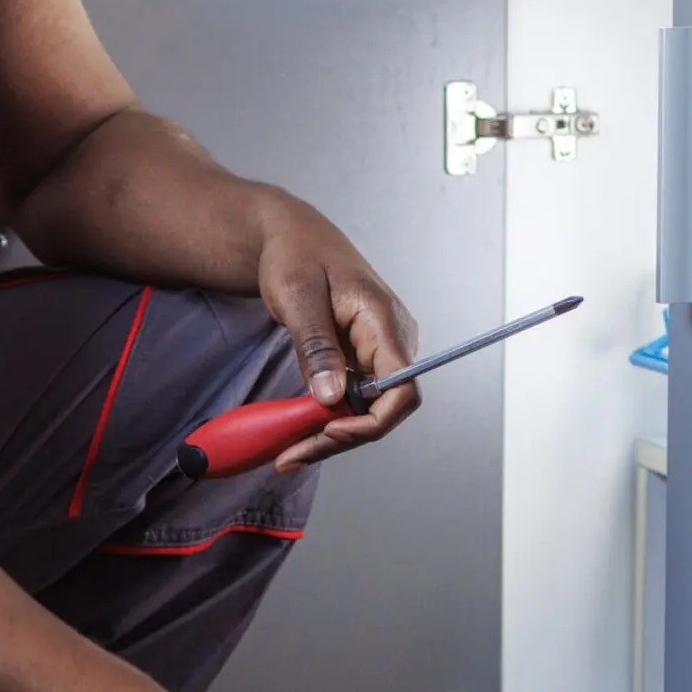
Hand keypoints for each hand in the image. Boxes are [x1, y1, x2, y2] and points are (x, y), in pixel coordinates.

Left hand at [252, 202, 420, 471]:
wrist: (290, 236)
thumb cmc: (294, 254)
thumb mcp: (298, 296)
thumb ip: (316, 347)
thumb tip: (332, 397)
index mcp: (383, 320)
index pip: (403, 388)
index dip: (371, 422)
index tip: (328, 431)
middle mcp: (391, 338)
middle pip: (383, 408)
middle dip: (340, 438)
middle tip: (290, 455)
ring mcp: (378, 349)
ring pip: (366, 409)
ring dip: (330, 435)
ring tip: (288, 450)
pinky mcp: (362, 357)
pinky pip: (353, 397)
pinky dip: (326, 418)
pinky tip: (297, 430)